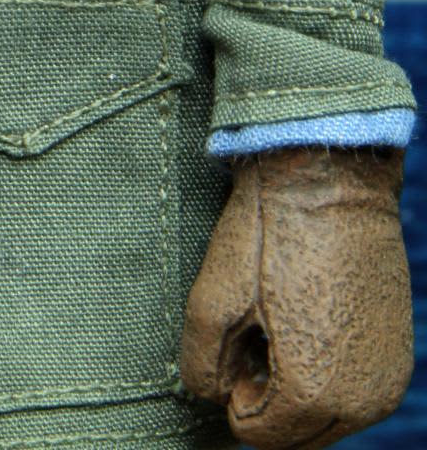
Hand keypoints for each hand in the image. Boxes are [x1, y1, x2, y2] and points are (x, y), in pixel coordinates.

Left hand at [180, 145, 412, 448]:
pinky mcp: (399, 356)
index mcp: (314, 392)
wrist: (329, 178)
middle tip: (257, 331)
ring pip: (326, 420)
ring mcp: (388, 379)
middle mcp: (363, 400)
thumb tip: (215, 394)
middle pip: (293, 436)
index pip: (255, 433)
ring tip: (284, 323)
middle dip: (267, 397)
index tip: (238, 335)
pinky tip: (314, 319)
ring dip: (298, 389)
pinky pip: (355, 394)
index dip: (234, 388)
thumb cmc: (269, 232)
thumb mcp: (213, 295)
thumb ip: (201, 365)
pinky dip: (330, 375)